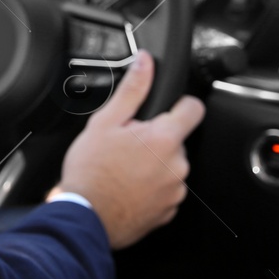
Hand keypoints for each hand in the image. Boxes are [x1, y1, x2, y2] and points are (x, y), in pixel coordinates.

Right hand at [53, 53, 205, 249]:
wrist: (85, 216)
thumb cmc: (92, 171)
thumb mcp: (105, 122)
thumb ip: (133, 90)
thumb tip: (145, 62)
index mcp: (165, 139)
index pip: (193, 109)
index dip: (179, 104)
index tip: (165, 110)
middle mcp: (177, 166)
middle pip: (176, 140)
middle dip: (156, 139)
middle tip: (128, 146)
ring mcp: (175, 191)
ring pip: (170, 167)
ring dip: (154, 165)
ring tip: (124, 170)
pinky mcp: (168, 211)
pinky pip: (165, 191)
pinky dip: (151, 188)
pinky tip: (128, 188)